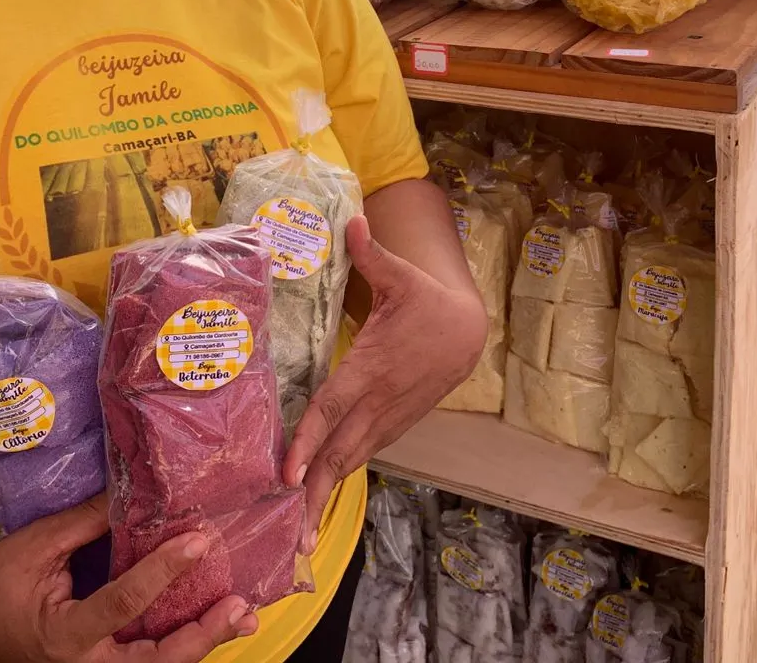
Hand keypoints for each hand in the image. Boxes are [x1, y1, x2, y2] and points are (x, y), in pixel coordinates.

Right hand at [0, 494, 257, 661]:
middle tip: (238, 606)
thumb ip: (90, 522)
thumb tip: (139, 489)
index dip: (164, 572)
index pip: (124, 604)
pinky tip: (212, 620)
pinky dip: (182, 640)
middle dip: (201, 635)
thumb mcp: (42, 543)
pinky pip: (148, 658)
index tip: (199, 542)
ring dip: (200, 641)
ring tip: (240, 616)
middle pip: (155, 661)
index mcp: (64, 634)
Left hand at [284, 215, 486, 548]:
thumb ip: (371, 255)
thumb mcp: (402, 275)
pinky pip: (360, 455)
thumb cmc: (427, 300)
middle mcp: (378, 401)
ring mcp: (387, 417)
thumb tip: (352, 221)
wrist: (468, 330)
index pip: (332, 408)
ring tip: (300, 536)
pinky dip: (338, 480)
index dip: (308, 440)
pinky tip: (318, 503)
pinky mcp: (393, 424)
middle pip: (338, 451)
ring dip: (325, 498)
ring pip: (350, 461)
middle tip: (289, 533)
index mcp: (373, 367)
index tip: (288, 473)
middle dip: (313, 492)